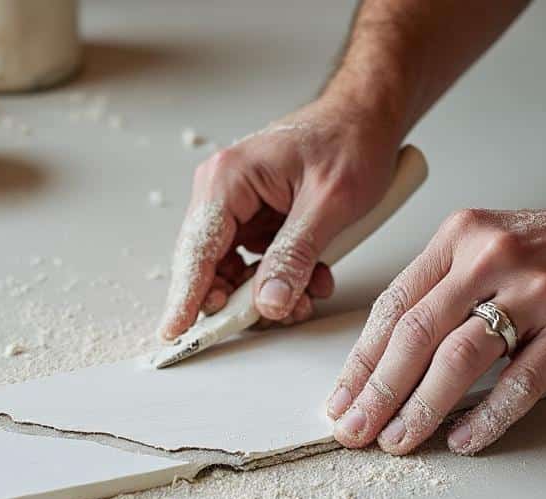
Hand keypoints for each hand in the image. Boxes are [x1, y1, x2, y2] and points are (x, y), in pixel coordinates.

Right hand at [156, 99, 400, 339]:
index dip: (186, 296)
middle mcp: (225, 191)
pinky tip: (312, 279)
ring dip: (268, 293)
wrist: (370, 118)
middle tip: (267, 319)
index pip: (197, 249)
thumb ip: (296, 254)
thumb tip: (269, 302)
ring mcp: (241, 207)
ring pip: (237, 271)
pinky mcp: (260, 220)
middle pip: (210, 264)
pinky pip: (259, 263)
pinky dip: (283, 279)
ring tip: (304, 298)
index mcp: (229, 177)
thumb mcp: (330, 202)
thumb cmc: (351, 139)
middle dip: (239, 299)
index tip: (175, 332)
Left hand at [326, 201, 545, 454]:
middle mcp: (493, 259)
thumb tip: (395, 355)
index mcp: (464, 238)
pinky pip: (518, 384)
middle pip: (414, 334)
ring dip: (419, 409)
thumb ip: (450, 288)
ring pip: (457, 359)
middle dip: (377, 391)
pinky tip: (463, 439)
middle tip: (356, 429)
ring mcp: (535, 294)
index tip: (343, 396)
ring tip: (399, 441)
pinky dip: (485, 417)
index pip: (394, 305)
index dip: (361, 359)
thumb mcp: (499, 245)